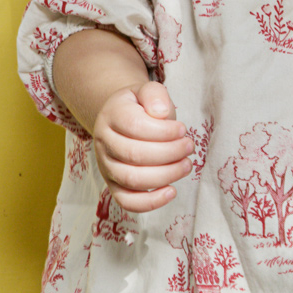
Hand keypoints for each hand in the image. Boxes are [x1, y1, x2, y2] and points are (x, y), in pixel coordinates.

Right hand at [92, 80, 192, 211]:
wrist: (123, 120)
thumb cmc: (142, 108)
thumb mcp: (148, 91)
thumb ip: (155, 94)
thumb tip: (160, 113)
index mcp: (112, 115)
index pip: (135, 126)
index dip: (163, 132)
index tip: (182, 130)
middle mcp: (104, 142)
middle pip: (134, 155)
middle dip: (169, 153)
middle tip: (189, 146)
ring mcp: (106, 166)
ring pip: (132, 179)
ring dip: (166, 175)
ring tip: (186, 165)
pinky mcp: (113, 185)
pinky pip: (127, 201)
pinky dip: (150, 202)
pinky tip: (171, 191)